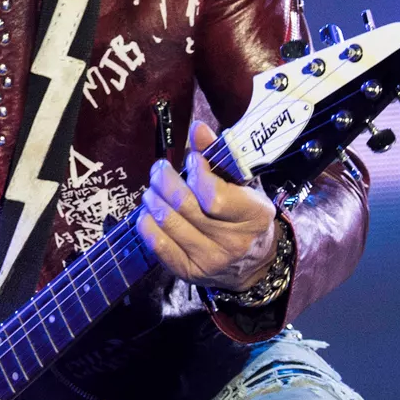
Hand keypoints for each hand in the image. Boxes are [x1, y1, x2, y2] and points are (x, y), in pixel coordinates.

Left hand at [136, 121, 277, 292]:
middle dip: (164, 181)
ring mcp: (210, 260)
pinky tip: (149, 212)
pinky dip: (146, 223)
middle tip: (159, 170)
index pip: (213, 195)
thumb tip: (196, 127)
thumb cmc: (244, 215)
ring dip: (153, 199)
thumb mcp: (242, 184)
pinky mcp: (189, 272)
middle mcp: (233, 242)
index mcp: (253, 216)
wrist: (253, 263)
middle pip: (184, 206)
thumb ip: (218, 155)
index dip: (196, 173)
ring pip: (168, 222)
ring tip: (153, 189)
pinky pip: (158, 244)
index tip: (192, 161)